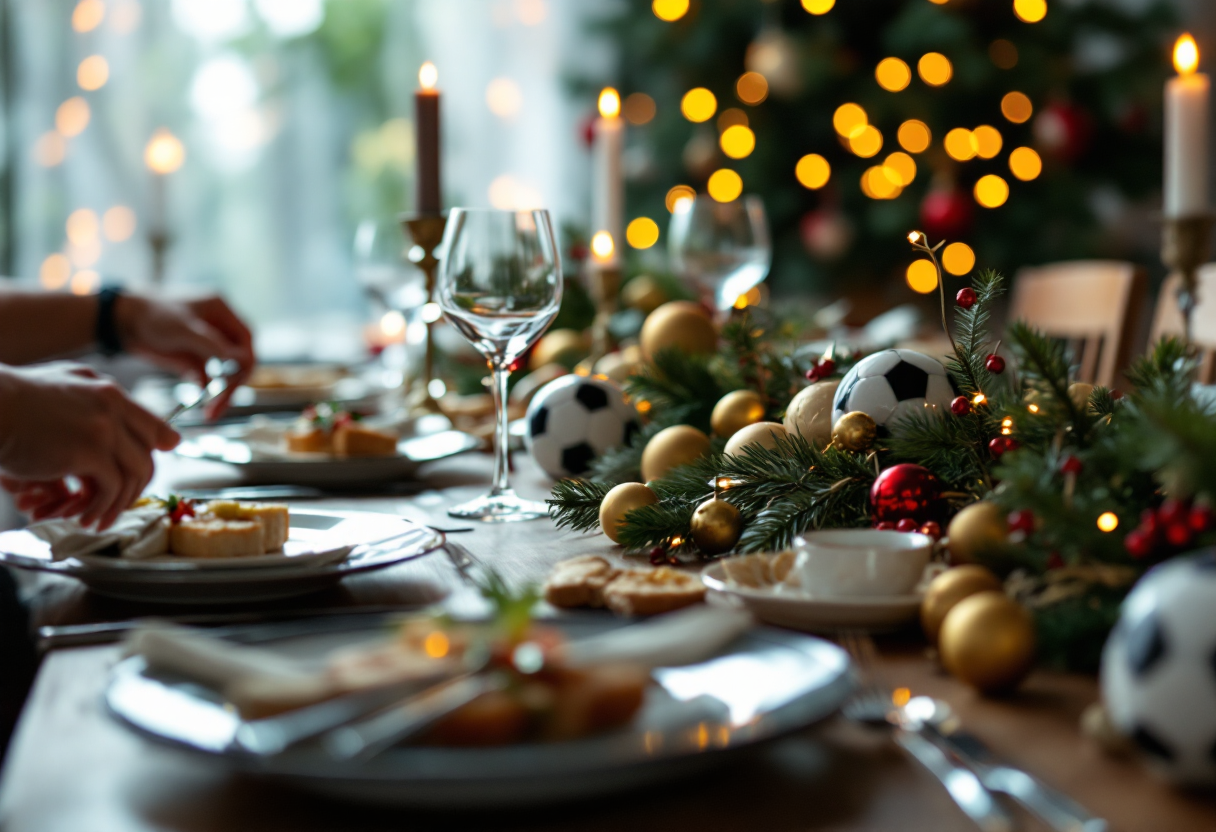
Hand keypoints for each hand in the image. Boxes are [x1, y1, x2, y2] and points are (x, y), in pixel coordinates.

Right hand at [0, 364, 179, 528]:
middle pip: (146, 453)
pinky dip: (101, 507)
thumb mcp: (64, 385)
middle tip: (118, 504)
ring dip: (119, 503)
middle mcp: (113, 406)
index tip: (155, 465)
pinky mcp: (90, 450)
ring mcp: (104, 427)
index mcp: (108, 391)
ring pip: (135, 474)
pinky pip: (111, 487)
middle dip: (136, 486)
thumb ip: (96, 402)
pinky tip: (84, 518)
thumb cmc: (14, 401)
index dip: (158, 448)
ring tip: (98, 519)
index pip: (150, 424)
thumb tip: (119, 427)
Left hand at [115, 294, 255, 419]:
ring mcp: (206, 345)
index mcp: (221, 311)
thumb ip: (212, 344)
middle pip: (238, 359)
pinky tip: (200, 405)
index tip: (235, 381)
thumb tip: (241, 360)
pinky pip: (207, 378)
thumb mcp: (183, 328)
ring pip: (225, 372)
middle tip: (220, 405)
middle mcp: (218, 327)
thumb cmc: (151, 314)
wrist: (121, 320)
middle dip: (232, 384)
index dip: (244, 361)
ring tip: (211, 413)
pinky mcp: (193, 359)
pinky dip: (206, 392)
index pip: (245, 339)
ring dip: (221, 393)